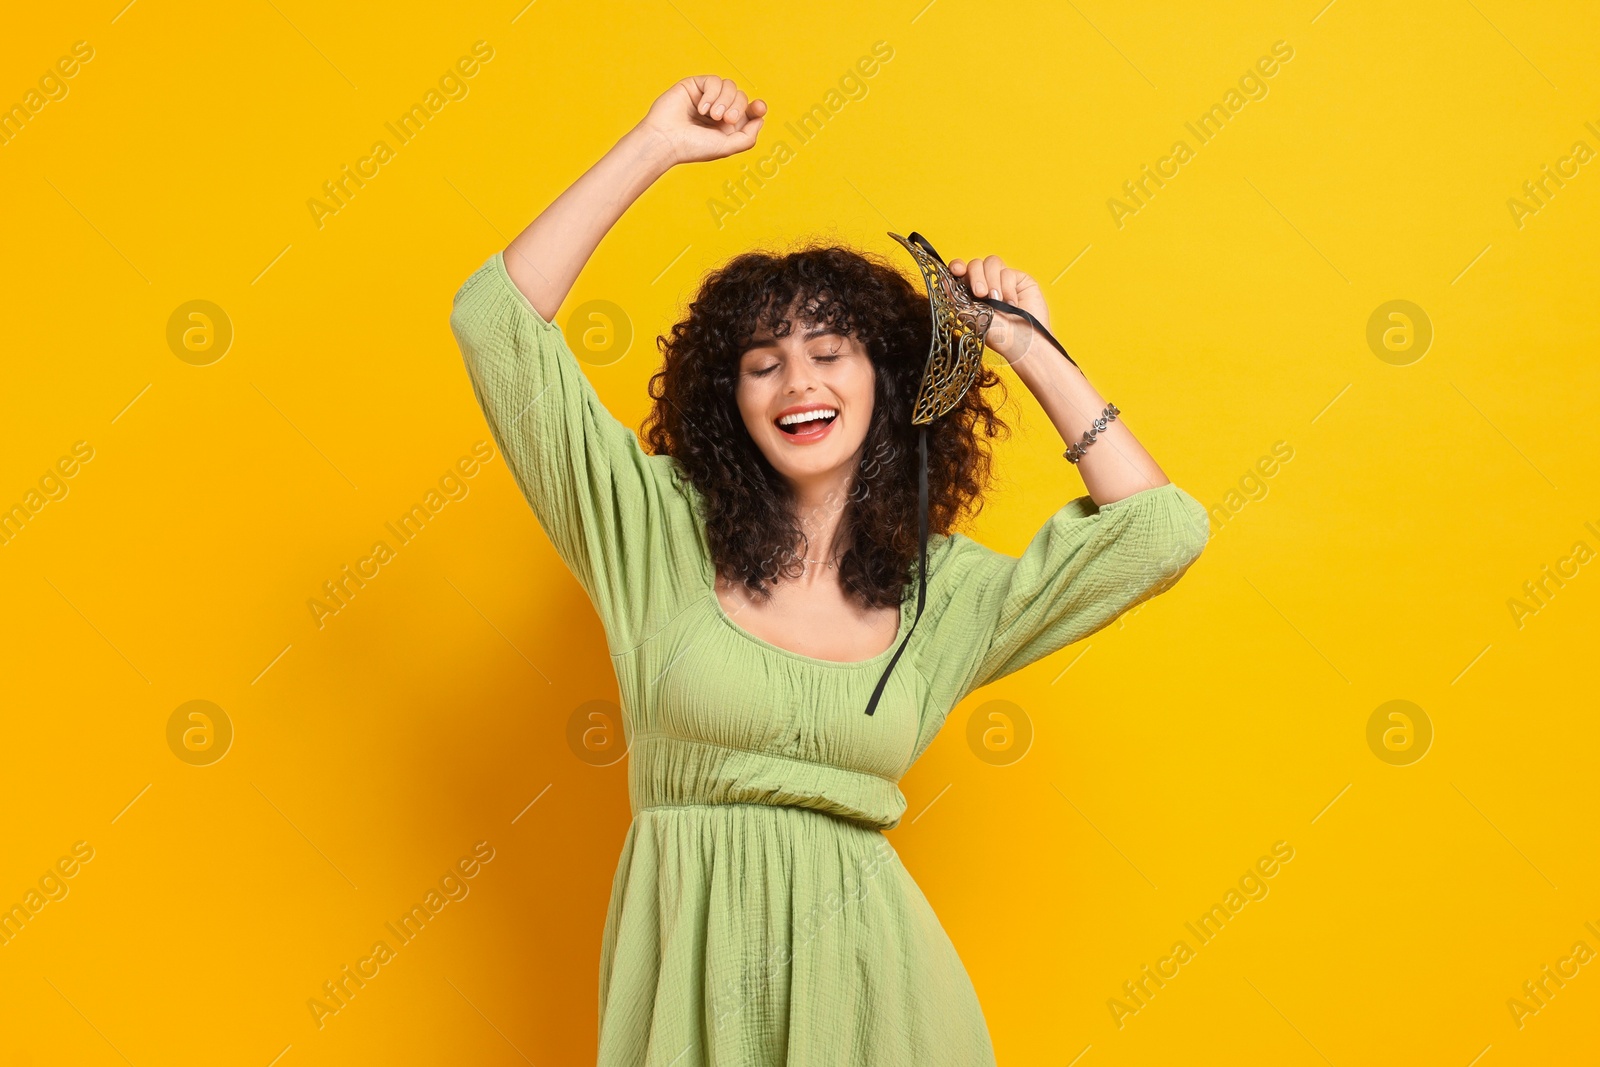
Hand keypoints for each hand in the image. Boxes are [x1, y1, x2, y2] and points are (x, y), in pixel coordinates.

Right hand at [637, 75, 766, 165]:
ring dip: (724, 101)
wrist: (666, 140)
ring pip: (730, 86)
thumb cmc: (693, 147)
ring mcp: (707, 97)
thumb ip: (748, 137)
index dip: (757, 107)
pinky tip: (702, 108)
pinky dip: (711, 94)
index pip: (749, 110)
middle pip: (741, 96)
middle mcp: (719, 110)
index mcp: (727, 126)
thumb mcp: (727, 147)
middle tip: (726, 119)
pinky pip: (714, 80)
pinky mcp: (695, 86)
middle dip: (737, 106)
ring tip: (712, 115)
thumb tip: (760, 119)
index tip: (759, 107)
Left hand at [948, 254, 1050, 364]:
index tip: (957, 270)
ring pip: (992, 262)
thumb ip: (955, 298)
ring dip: (992, 281)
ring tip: (997, 300)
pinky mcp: (1018, 279)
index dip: (957, 266)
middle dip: (976, 276)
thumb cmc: (997, 334)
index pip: (961, 271)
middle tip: (981, 294)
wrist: (1022, 341)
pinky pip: (1008, 271)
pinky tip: (1012, 303)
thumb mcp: (970, 316)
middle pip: (975, 264)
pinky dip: (1008, 288)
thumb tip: (942, 279)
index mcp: (970, 292)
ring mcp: (1002, 280)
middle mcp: (986, 284)